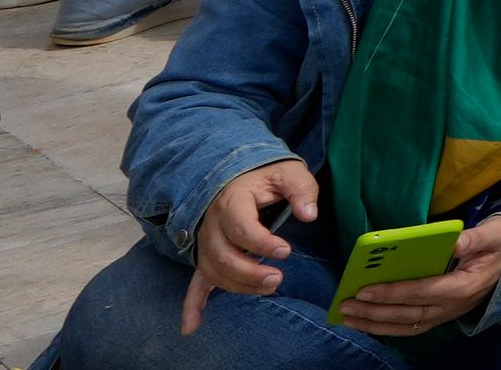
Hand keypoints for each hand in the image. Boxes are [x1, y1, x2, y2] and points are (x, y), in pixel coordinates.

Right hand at [188, 158, 318, 328]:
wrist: (237, 175)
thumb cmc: (266, 176)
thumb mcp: (288, 172)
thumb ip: (301, 190)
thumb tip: (309, 214)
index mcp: (232, 203)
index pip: (241, 229)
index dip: (263, 244)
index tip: (286, 251)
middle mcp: (212, 226)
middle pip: (223, 256)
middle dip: (250, 272)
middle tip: (278, 279)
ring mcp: (206, 243)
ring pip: (214, 272)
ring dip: (238, 285)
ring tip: (269, 288)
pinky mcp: (206, 256)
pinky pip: (194, 282)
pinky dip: (192, 305)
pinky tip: (191, 327)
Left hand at [334, 215, 500, 340]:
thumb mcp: (494, 235)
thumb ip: (472, 239)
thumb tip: (450, 241)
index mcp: (464, 286)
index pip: (422, 292)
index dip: (392, 292)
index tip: (364, 290)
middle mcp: (453, 306)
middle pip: (408, 314)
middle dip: (374, 311)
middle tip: (345, 305)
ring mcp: (448, 314)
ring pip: (406, 326)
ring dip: (375, 324)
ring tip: (348, 317)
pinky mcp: (442, 315)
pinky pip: (411, 327)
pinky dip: (387, 328)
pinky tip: (368, 323)